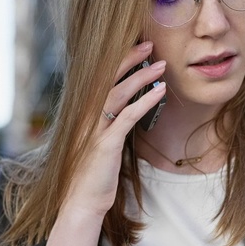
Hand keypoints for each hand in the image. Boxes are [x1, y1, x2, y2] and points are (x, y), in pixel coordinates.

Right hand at [61, 40, 167, 219]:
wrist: (82, 202)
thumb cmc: (95, 172)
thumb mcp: (101, 141)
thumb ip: (110, 121)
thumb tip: (128, 104)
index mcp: (84, 113)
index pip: (100, 78)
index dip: (118, 60)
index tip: (136, 45)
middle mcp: (85, 117)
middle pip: (106, 78)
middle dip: (129, 59)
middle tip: (150, 44)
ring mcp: (94, 130)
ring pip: (117, 93)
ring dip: (142, 77)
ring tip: (162, 66)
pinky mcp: (105, 144)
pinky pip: (126, 117)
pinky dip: (145, 102)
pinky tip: (162, 92)